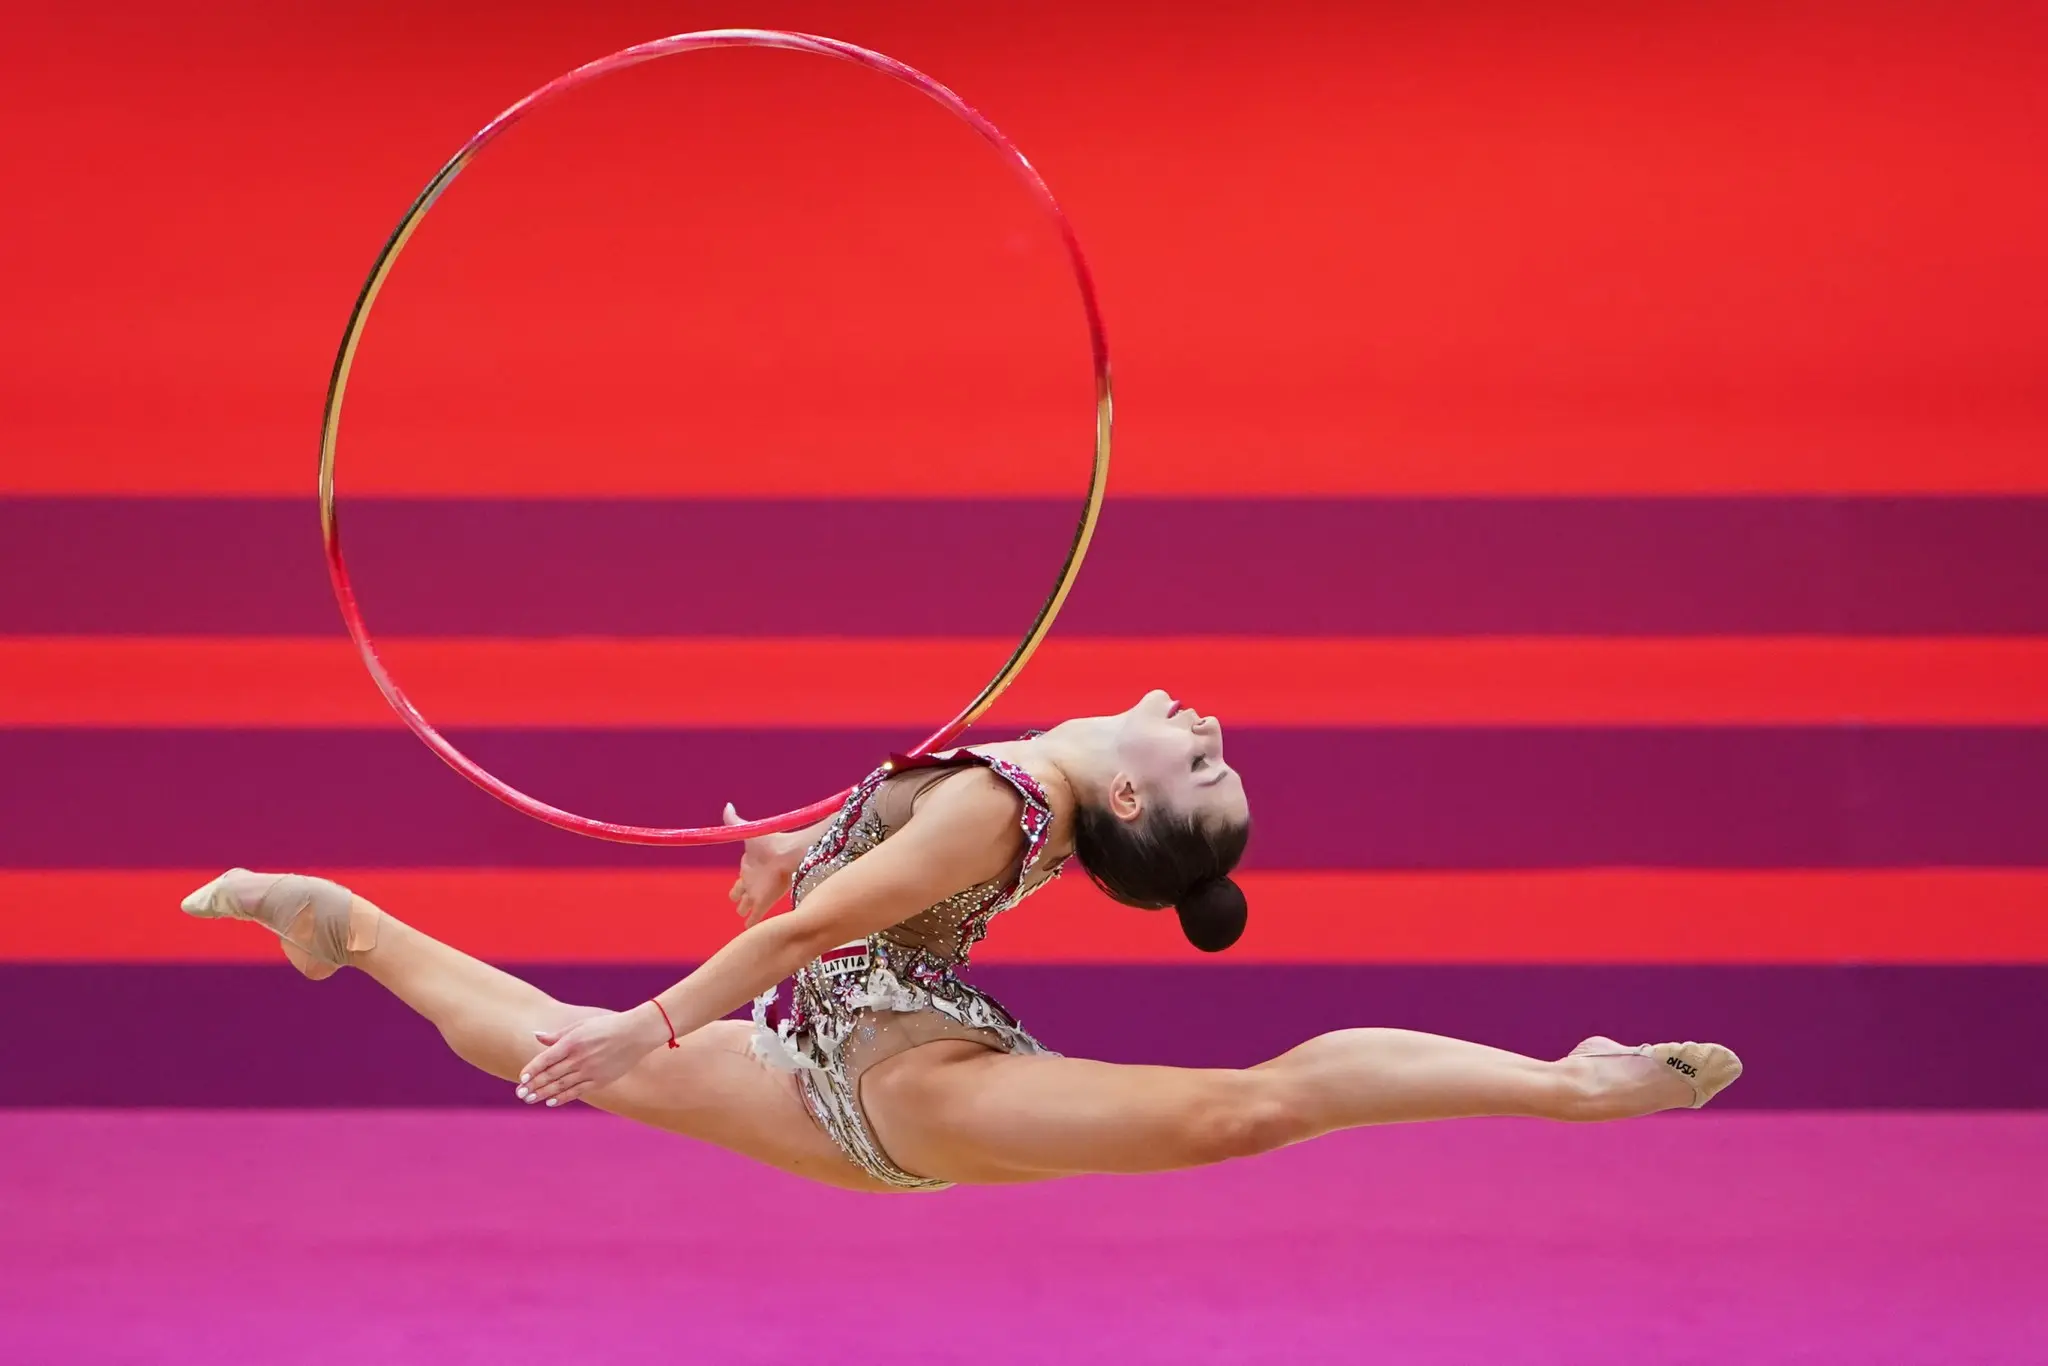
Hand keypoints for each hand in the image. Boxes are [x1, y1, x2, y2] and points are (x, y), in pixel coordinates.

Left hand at [517, 1006, 667, 1106]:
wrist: (635, 1034)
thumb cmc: (606, 1026)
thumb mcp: (580, 1026)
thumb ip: (557, 1035)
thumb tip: (536, 1035)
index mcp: (572, 1042)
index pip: (546, 1059)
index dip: (532, 1069)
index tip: (521, 1078)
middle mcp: (579, 1058)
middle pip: (551, 1074)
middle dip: (534, 1085)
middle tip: (521, 1094)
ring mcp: (590, 1070)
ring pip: (561, 1085)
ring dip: (544, 1093)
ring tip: (530, 1099)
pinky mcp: (600, 1080)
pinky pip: (577, 1091)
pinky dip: (562, 1097)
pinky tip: (551, 1102)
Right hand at [725, 802, 798, 927]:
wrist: (787, 854)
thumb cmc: (770, 842)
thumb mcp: (748, 830)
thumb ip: (735, 820)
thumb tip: (727, 805)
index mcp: (749, 865)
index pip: (740, 877)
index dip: (738, 883)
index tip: (735, 889)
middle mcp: (752, 881)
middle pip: (741, 893)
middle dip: (739, 898)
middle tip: (738, 903)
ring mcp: (757, 893)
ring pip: (746, 906)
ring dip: (744, 911)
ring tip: (744, 917)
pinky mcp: (763, 903)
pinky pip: (754, 918)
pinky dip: (751, 926)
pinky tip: (749, 933)